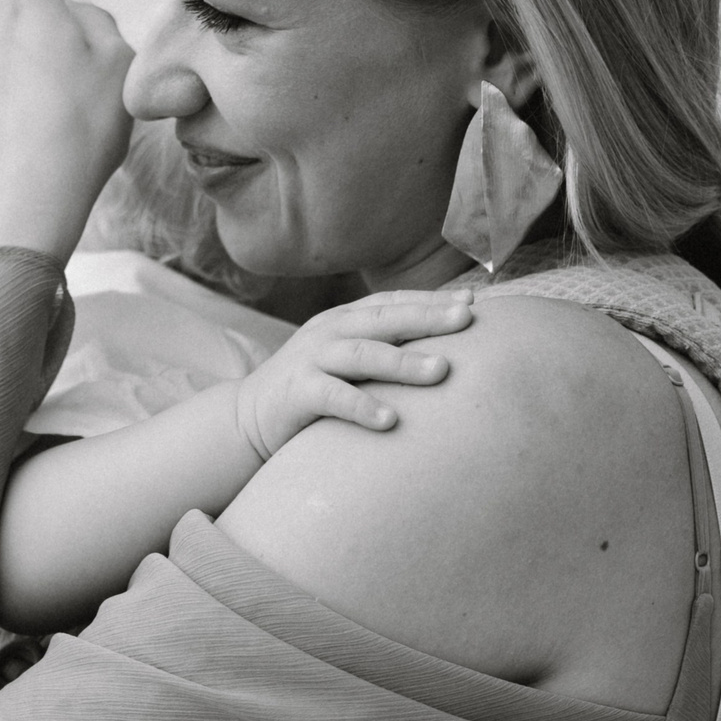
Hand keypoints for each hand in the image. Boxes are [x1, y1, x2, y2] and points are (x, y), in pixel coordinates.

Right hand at [233, 288, 475, 461]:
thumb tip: (443, 352)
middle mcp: (330, 332)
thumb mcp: (347, 361)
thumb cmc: (312, 391)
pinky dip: (363, 407)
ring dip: (404, 362)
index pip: (392, 302)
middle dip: (428, 317)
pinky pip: (334, 397)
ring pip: (364, 354)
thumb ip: (382, 350)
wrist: (248, 419)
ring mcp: (312, 359)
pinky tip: (390, 420)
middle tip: (467, 319)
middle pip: (384, 319)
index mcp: (345, 320)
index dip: (430, 299)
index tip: (472, 300)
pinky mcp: (299, 392)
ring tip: (441, 370)